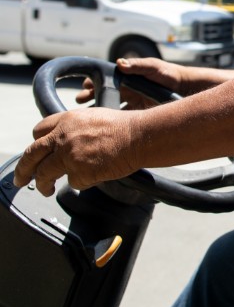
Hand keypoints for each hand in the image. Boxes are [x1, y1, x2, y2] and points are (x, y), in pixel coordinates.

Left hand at [13, 107, 141, 195]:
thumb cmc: (123, 127)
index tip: (36, 154)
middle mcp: (63, 137)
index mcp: (66, 120)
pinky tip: (94, 175)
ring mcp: (70, 155)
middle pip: (32, 155)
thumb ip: (75, 128)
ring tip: (46, 190)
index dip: (37, 144)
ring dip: (43, 185)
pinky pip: (73, 182)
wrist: (139, 136)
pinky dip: (82, 182)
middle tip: (21, 178)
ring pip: (44, 174)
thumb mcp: (93, 117)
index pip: (38, 132)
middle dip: (23, 169)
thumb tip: (66, 142)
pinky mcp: (80, 172)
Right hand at [76, 57, 186, 109]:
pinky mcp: (137, 111)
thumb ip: (137, 65)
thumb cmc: (168, 73)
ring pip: (109, 105)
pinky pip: (121, 116)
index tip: (85, 86)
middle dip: (89, 96)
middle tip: (79, 100)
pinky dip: (112, 120)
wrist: (183, 88)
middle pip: (103, 92)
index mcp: (127, 76)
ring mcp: (131, 100)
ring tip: (86, 115)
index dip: (93, 81)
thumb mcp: (153, 67)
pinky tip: (104, 124)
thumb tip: (120, 63)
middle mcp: (126, 88)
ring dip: (97, 109)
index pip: (105, 78)